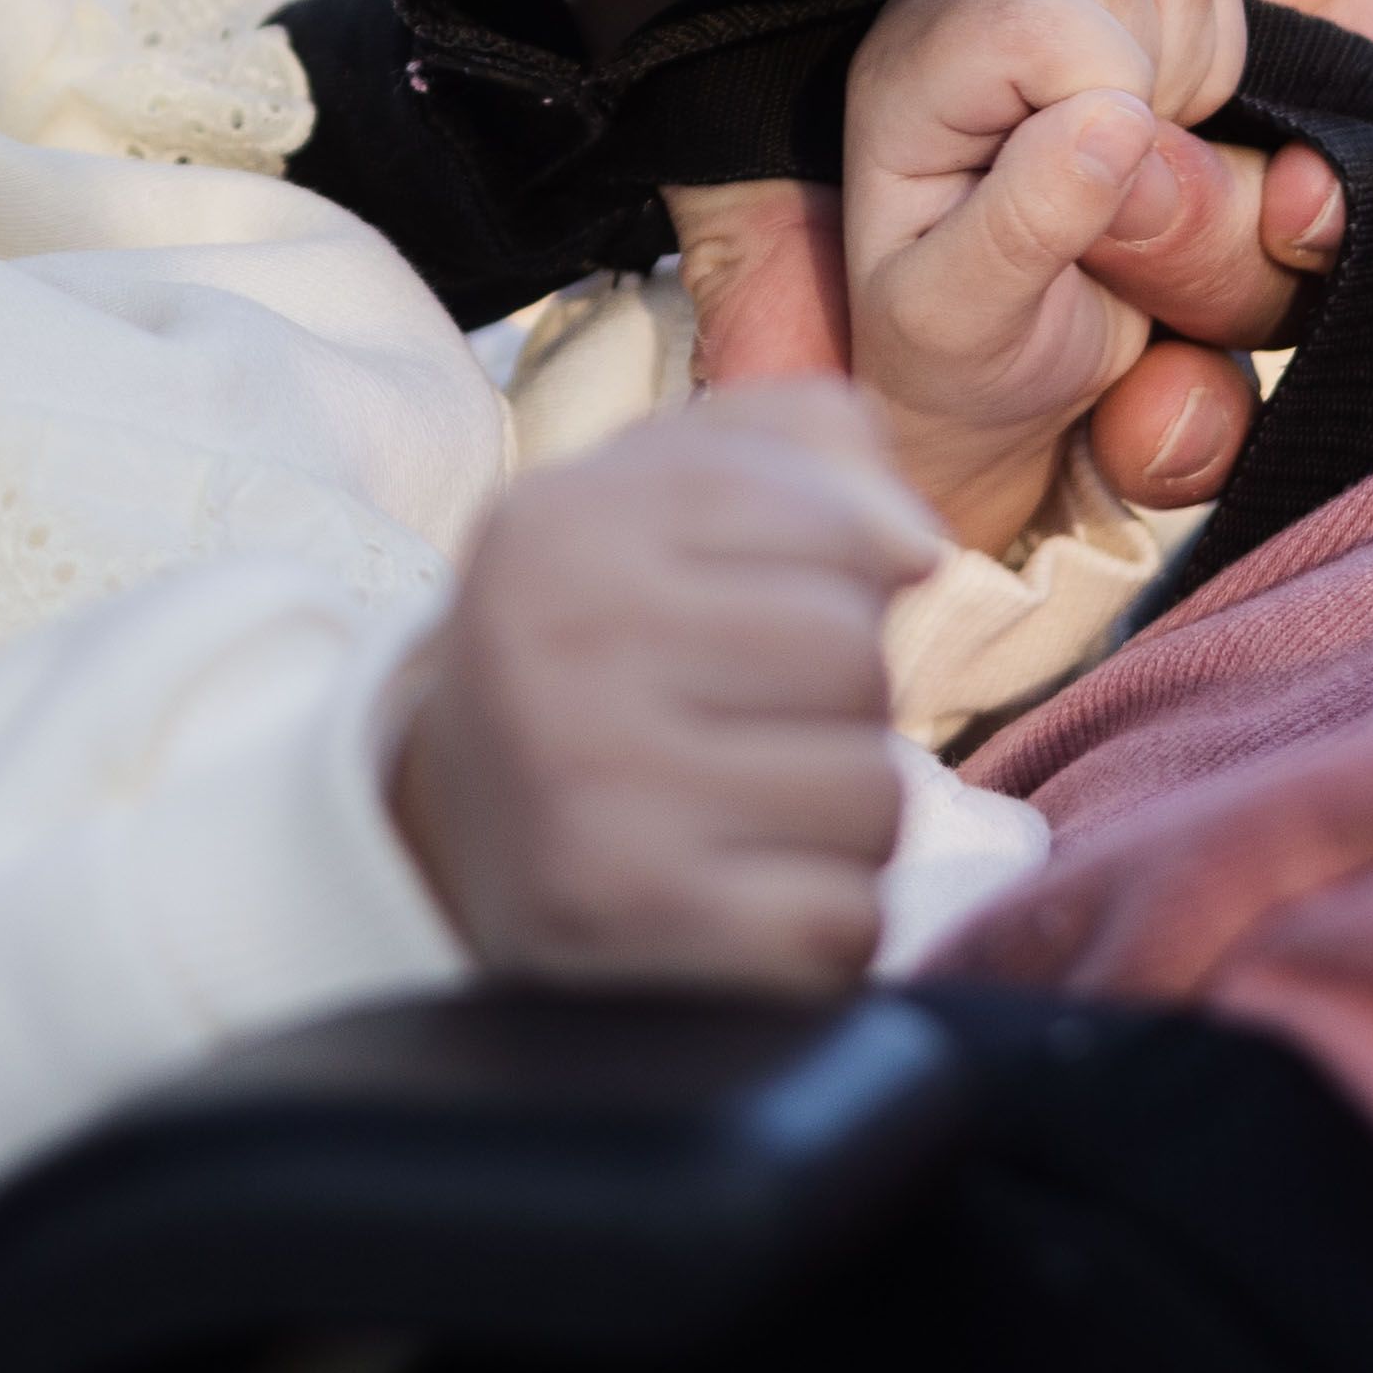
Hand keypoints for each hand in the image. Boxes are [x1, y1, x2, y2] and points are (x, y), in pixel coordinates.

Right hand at [386, 378, 934, 992]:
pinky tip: (745, 895)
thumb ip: (812, 452)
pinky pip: (842, 920)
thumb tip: (914, 551)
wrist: (458, 822)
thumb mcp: (671, 495)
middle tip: (756, 723)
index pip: (830, 527)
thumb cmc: (613, 636)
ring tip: (750, 807)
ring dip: (844, 816)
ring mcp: (586, 790)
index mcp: (565, 522)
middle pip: (856, 661)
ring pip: (871, 796)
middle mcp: (556, 647)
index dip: (844, 576)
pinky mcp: (630, 917)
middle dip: (844, 701)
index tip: (763, 610)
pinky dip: (825, 920)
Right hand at [524, 0, 1372, 441]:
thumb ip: (752, 213)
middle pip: (1246, 224)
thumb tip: (775, 419)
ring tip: (1362, 299)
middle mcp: (1131, 9)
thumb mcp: (685, 9)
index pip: (1078, 262)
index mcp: (971, 61)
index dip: (1095, 377)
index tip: (1085, 450)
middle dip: (1230, 312)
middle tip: (1182, 356)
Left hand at [818, 0, 1282, 549]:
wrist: (992, 384)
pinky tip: (1158, 159)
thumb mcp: (963, 324)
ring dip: (1196, 97)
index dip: (1107, 109)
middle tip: (1118, 205)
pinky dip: (1223, 88)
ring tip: (1133, 192)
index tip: (1098, 208)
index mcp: (913, 69)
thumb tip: (1116, 118)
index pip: (1036, 20)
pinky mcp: (1128, 12)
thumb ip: (1026, 226)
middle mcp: (976, 7)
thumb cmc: (960, 356)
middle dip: (1154, 98)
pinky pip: (1223, 7)